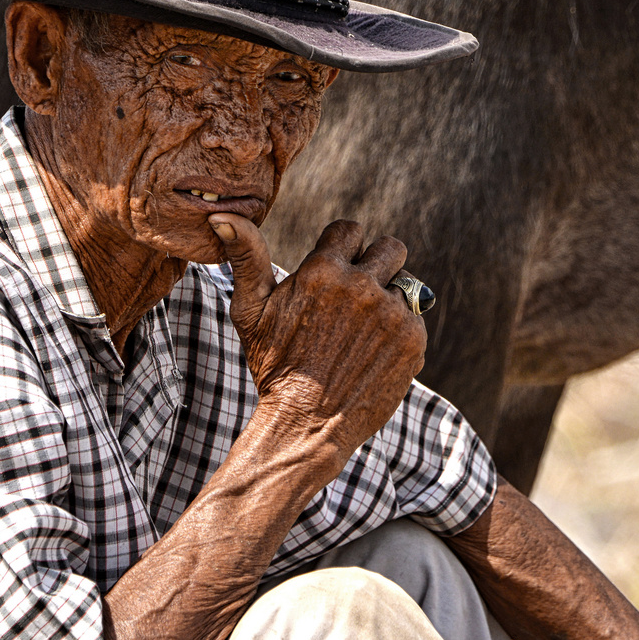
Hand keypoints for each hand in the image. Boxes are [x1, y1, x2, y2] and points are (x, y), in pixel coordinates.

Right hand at [208, 214, 425, 455]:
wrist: (306, 424)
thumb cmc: (273, 365)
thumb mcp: (251, 311)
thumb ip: (246, 257)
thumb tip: (223, 215)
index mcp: (324, 270)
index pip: (351, 229)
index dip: (343, 248)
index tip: (336, 271)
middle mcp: (363, 286)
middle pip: (391, 247)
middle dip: (378, 263)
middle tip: (359, 295)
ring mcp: (392, 313)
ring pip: (405, 285)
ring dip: (389, 300)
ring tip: (363, 331)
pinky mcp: (413, 339)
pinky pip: (415, 318)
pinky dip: (400, 331)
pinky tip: (374, 351)